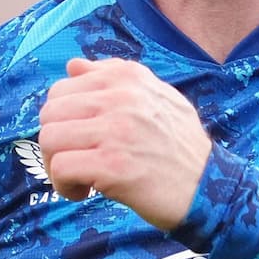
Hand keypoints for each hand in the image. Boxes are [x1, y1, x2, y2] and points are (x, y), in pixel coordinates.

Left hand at [36, 57, 212, 230]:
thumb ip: (113, 77)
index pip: (62, 89)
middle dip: (55, 143)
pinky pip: (61, 168)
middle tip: (76, 162)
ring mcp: (116, 131)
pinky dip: (64, 185)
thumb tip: (72, 65)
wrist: (209, 186)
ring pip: (49, 138)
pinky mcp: (113, 166)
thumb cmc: (179, 145)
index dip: (63, 120)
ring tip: (80, 178)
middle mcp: (120, 97)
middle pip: (49, 113)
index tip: (81, 140)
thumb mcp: (157, 96)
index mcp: (127, 77)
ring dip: (56, 165)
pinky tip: (84, 192)